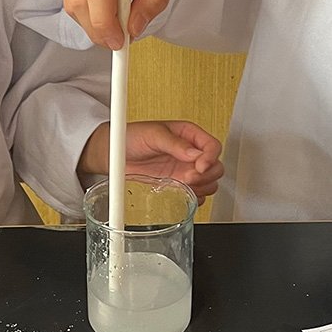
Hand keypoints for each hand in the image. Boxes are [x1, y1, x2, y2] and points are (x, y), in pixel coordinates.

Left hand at [79, 120, 224, 203]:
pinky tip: (181, 194)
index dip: (210, 157)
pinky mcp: (178, 185)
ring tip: (183, 184)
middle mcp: (190, 153)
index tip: (199, 166)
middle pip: (216, 167)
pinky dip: (193, 198)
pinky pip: (197, 195)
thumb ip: (174, 143)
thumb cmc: (132, 137)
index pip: (212, 146)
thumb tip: (194, 152)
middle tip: (188, 177)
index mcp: (188, 135)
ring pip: (209, 183)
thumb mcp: (153, 134)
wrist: (115, 153)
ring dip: (201, 187)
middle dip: (206, 175)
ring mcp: (185, 170)